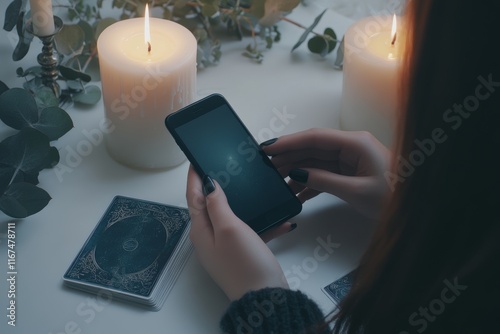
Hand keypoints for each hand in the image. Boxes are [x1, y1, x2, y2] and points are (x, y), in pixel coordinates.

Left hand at [186, 165, 288, 300]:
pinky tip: (280, 222)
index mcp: (202, 231)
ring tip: (251, 188)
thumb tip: (209, 186)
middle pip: (210, 206)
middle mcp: (210, 239)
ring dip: (242, 204)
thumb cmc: (244, 264)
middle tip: (222, 168)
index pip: (194, 197)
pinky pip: (250, 233)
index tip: (195, 161)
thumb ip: (217, 205)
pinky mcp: (241, 254)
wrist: (264, 298)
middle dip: (215, 187)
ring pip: (231, 218)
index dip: (195, 178)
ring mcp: (225, 247)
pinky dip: (262, 226)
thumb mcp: (229, 228)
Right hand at [262, 128, 390, 218]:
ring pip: (316, 162)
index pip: (315, 138)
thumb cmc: (393, 197)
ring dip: (296, 171)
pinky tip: (295, 192)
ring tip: (275, 180)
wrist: (417, 208)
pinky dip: (310, 183)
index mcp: (355, 143)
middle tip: (265, 166)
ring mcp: (351, 160)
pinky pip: (325, 175)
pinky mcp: (351, 174)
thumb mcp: (356, 191)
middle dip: (289, 156)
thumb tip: (296, 174)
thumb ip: (324, 181)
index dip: (289, 142)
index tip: (267, 148)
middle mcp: (351, 147)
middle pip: (313, 148)